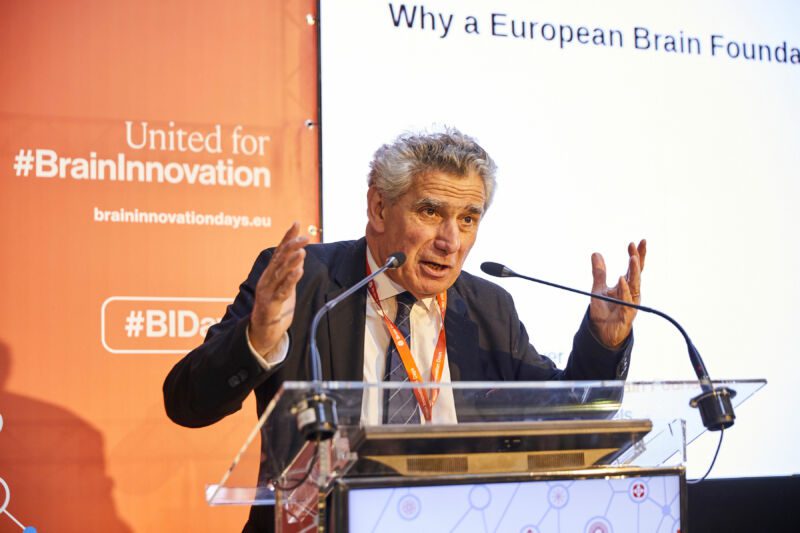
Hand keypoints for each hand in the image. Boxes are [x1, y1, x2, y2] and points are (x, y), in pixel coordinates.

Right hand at [248, 222, 307, 356]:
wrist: (262, 332)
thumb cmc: (275, 307)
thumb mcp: (284, 285)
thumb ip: (290, 269)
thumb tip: (301, 251)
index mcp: (270, 273)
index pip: (279, 251)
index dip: (287, 236)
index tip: (296, 223)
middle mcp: (266, 279)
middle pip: (279, 259)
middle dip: (292, 246)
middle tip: (304, 237)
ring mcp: (267, 292)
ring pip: (280, 273)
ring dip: (292, 261)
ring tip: (302, 251)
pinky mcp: (271, 305)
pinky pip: (282, 291)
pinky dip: (290, 280)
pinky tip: (299, 271)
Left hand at [589, 240, 646, 348]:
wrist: (601, 332)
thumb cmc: (603, 311)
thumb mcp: (598, 288)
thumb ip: (599, 272)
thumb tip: (596, 253)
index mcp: (627, 285)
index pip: (633, 267)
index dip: (636, 254)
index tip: (637, 241)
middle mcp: (632, 292)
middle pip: (637, 273)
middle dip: (638, 258)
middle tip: (638, 244)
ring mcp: (631, 302)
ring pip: (635, 284)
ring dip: (634, 271)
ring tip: (633, 258)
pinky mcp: (627, 312)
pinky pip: (627, 299)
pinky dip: (624, 289)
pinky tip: (622, 279)